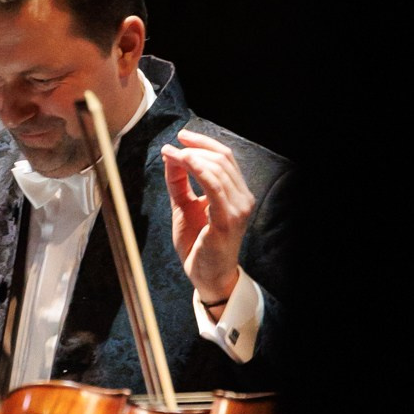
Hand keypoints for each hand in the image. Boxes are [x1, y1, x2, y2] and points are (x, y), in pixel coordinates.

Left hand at [161, 129, 255, 309]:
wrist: (207, 277)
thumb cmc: (199, 244)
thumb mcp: (185, 206)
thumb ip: (179, 182)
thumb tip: (171, 155)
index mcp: (236, 194)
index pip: (225, 158)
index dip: (204, 143)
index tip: (182, 137)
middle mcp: (243, 199)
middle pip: (222, 159)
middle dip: (194, 147)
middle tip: (172, 146)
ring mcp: (238, 209)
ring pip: (217, 168)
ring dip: (191, 156)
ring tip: (171, 153)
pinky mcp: (227, 219)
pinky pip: (214, 185)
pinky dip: (197, 168)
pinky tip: (182, 162)